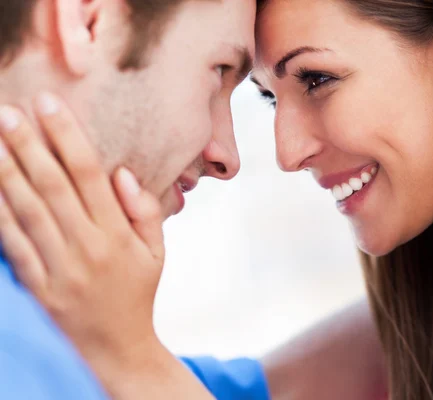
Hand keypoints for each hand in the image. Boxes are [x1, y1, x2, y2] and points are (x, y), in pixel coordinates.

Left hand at [0, 93, 169, 393]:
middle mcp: (88, 247)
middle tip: (8, 111)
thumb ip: (146, 212)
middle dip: (29, 145)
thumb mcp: (157, 253)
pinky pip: (13, 245)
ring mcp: (60, 268)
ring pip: (27, 210)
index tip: (49, 104)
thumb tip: (122, 174)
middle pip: (53, 186)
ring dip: (7, 172)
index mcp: (118, 235)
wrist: (116, 349)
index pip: (90, 176)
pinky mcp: (37, 286)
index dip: (68, 136)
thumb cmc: (137, 294)